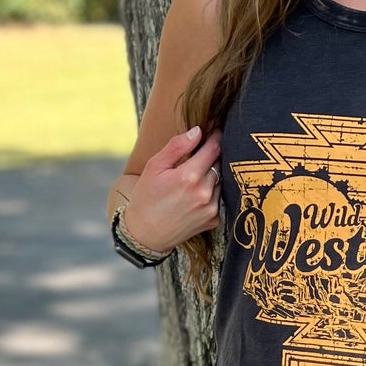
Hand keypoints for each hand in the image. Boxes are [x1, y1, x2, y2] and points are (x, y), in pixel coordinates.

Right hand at [120, 125, 220, 252]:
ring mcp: (211, 208)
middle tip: (198, 156)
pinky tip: (194, 197)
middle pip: (219, 164)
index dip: (215, 137)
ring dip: (211, 175)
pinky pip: (218, 198)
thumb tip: (198, 131)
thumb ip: (177, 146)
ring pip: (220, 181)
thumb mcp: (154, 167)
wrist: (145, 234)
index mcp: (189, 176)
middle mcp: (204, 192)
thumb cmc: (146, 197)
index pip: (214, 148)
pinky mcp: (213, 220)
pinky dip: (210, 193)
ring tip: (192, 180)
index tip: (215, 131)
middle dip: (211, 157)